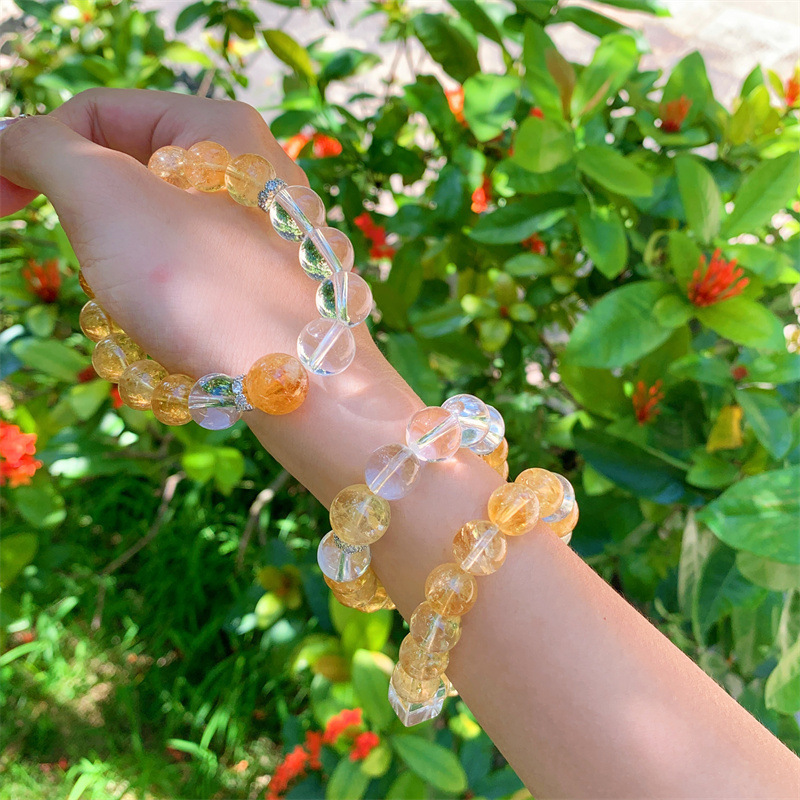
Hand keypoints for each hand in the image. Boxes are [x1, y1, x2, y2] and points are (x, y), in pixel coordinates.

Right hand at [0, 88, 322, 378]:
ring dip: (125, 279)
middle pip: (127, 182)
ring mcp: (265, 232)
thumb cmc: (204, 286)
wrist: (300, 390)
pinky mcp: (266, 286)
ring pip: (151, 240)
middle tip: (111, 272)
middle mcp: (253, 171)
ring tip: (152, 313)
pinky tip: (176, 335)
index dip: (36, 153)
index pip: (98, 113)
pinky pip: (185, 284)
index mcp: (220, 126)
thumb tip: (12, 139)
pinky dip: (162, 307)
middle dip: (97, 233)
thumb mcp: (105, 199)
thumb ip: (44, 151)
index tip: (2, 206)